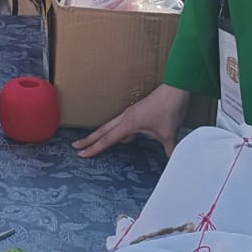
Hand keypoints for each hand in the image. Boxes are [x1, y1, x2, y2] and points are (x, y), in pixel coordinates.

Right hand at [73, 84, 187, 158]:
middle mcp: (126, 117)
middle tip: (76, 146)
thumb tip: (173, 162)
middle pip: (102, 131)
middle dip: (89, 140)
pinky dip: (119, 132)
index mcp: (129, 124)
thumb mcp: (169, 134)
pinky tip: (126, 139)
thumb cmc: (169, 109)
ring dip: (102, 135)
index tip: (81, 154)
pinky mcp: (137, 111)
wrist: (175, 89)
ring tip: (93, 144)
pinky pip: (123, 124)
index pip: (107, 139)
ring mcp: (130, 113)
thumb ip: (169, 150)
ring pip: (111, 126)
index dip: (93, 149)